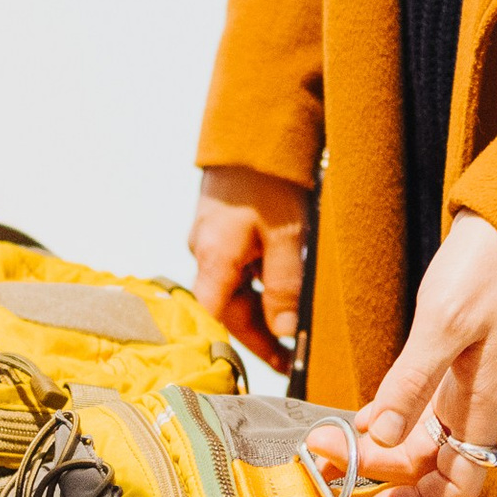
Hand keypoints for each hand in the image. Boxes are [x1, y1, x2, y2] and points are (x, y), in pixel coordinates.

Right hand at [190, 168, 310, 371]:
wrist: (254, 129)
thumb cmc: (270, 180)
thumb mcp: (287, 235)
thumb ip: (284, 285)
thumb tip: (284, 331)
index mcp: (214, 258)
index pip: (215, 319)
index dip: (237, 347)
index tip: (267, 367)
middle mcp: (203, 252)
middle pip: (226, 307)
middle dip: (258, 332)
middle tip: (291, 356)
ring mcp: (210, 240)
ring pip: (232, 288)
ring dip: (259, 308)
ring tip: (292, 329)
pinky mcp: (220, 229)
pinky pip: (235, 268)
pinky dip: (256, 283)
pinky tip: (280, 287)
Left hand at [353, 212, 496, 496]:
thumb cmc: (486, 269)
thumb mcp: (443, 322)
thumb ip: (411, 382)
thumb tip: (380, 436)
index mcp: (485, 401)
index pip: (460, 481)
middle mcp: (479, 401)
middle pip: (431, 462)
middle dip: (378, 469)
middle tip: (322, 456)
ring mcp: (469, 383)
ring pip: (422, 437)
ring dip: (377, 445)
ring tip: (329, 439)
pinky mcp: (457, 363)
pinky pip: (422, 408)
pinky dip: (389, 417)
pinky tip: (360, 416)